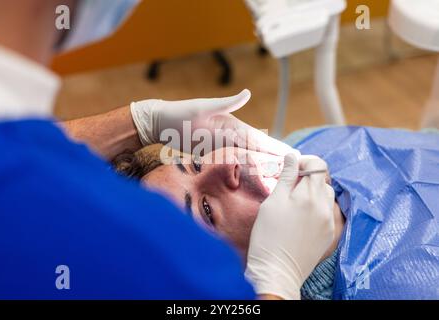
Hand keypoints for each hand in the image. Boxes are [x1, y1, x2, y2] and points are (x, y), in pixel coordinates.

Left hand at [130, 89, 299, 156]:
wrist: (163, 122)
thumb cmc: (181, 113)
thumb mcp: (204, 107)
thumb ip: (227, 103)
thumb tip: (248, 93)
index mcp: (233, 125)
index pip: (259, 138)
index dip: (276, 147)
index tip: (293, 153)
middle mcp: (231, 135)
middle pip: (258, 149)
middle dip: (276, 156)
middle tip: (296, 164)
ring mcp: (223, 144)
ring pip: (249, 156)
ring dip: (264, 163)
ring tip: (282, 171)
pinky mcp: (213, 152)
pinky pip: (234, 161)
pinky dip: (247, 166)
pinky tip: (255, 171)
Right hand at [245, 154, 334, 299]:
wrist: (277, 271)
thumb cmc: (268, 236)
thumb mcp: (273, 202)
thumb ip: (285, 177)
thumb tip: (292, 157)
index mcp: (309, 196)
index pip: (318, 165)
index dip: (304, 162)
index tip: (291, 169)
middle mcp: (325, 207)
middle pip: (323, 180)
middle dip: (308, 179)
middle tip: (289, 188)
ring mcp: (330, 222)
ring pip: (327, 196)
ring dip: (314, 193)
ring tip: (295, 204)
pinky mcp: (329, 234)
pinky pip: (328, 213)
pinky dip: (317, 209)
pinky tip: (301, 219)